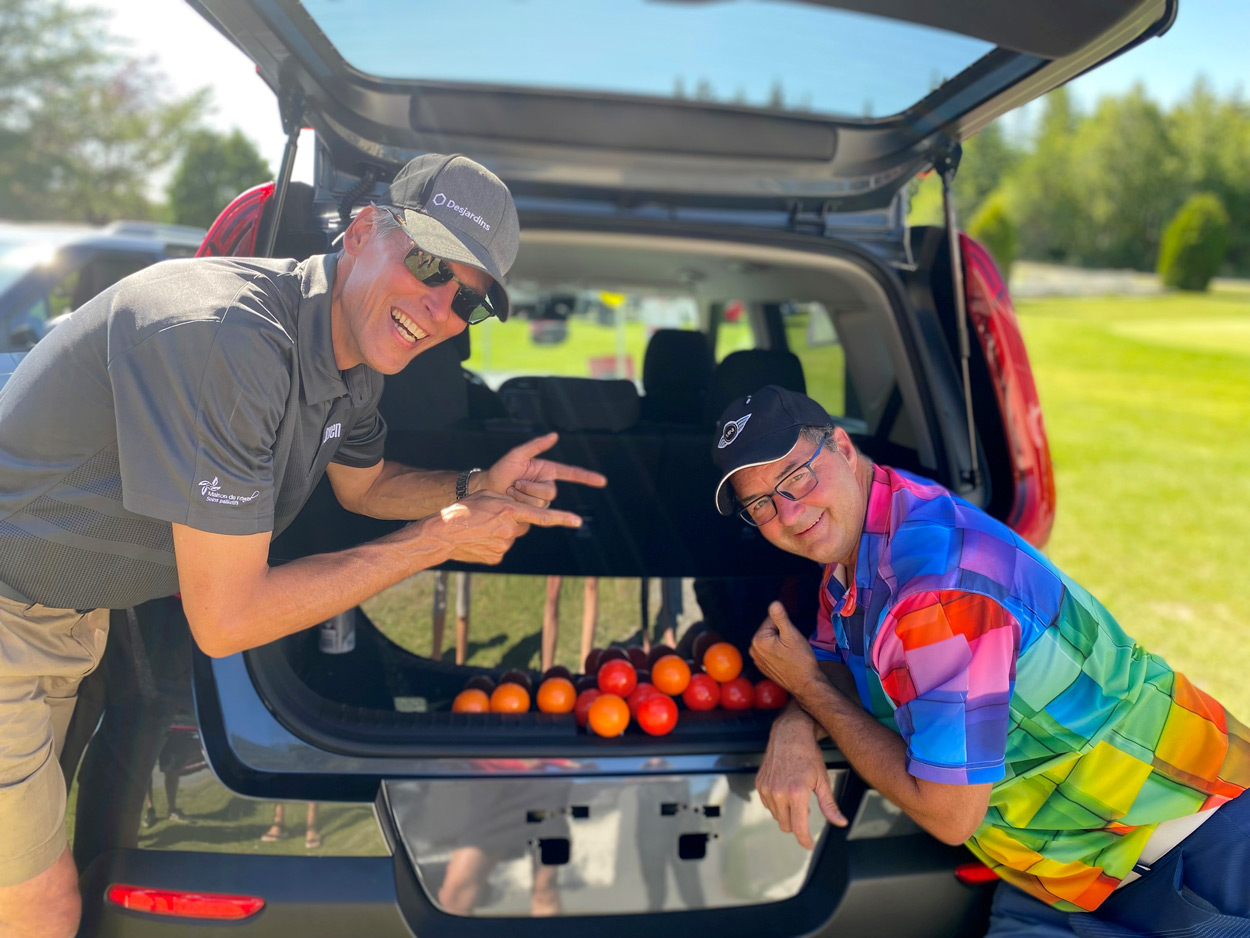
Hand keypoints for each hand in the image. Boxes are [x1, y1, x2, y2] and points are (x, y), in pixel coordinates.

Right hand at [422, 490, 583, 564]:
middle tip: (492, 519)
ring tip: (482, 530)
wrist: (443, 533)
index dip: (563, 518)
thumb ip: (510, 502)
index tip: (578, 521)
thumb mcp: (488, 497)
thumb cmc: (464, 510)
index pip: (543, 516)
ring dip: (501, 533)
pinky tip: (479, 541)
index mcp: (510, 510)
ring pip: (511, 538)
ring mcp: (504, 546)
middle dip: (514, 522)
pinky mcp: (497, 558)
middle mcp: (511, 529)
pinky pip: (501, 549)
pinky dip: (493, 545)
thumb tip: (522, 516)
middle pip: (523, 526)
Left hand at [480, 432, 606, 507]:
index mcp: (546, 470)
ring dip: (523, 496)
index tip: (603, 481)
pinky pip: (535, 512)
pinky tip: (512, 501)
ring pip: (542, 502)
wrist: (487, 490)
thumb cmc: (501, 470)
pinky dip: (521, 505)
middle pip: (551, 491)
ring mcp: (540, 500)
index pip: (571, 473)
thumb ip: (536, 445)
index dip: (587, 478)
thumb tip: (555, 435)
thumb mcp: (517, 454)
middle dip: (530, 487)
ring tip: (511, 491)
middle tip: (514, 483)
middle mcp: (546, 485)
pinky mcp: (534, 512)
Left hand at [750, 601, 823, 702]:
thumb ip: (780, 618)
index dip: (784, 627)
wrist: (805, 684)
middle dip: (781, 635)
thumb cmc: (800, 659)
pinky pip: (770, 653)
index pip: (771, 621)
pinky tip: (786, 661)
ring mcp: (757, 660)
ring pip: (770, 642)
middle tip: (792, 647)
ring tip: (790, 654)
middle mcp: (753, 650)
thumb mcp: (791, 635)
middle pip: (769, 631)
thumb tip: (774, 603)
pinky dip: (778, 653)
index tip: (791, 639)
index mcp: (758, 640)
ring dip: (780, 644)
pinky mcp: (763, 667)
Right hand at [756, 705, 846, 847]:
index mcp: (796, 793)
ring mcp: (766, 788)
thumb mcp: (822, 780)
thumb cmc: (808, 755)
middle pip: (786, 825)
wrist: (789, 734)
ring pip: (776, 816)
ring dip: (786, 814)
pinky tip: (785, 791)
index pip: (798, 828)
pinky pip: (768, 805)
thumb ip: (829, 805)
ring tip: (796, 797)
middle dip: (796, 824)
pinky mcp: (760, 784)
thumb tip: (840, 822)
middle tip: (805, 810)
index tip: (809, 844)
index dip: (805, 839)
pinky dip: (777, 804)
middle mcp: (778, 792)